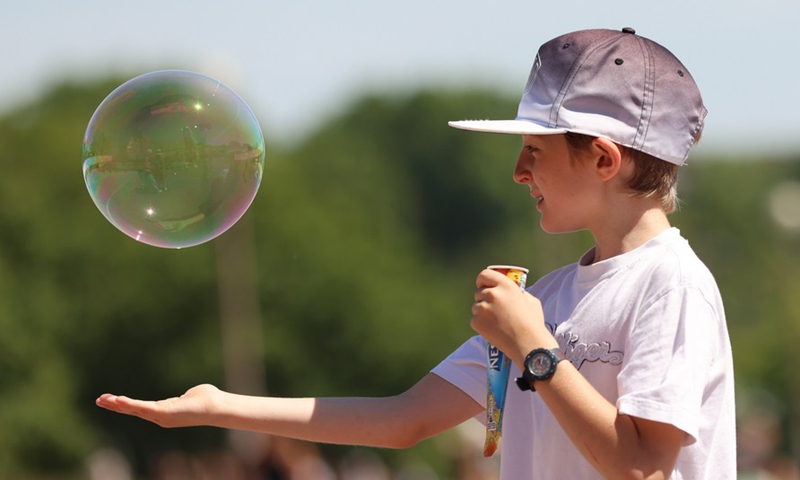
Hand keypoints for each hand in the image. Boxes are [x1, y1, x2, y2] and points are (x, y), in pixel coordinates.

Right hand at [96, 384, 220, 427]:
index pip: (140, 409)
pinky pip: (143, 408)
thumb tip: (189, 395)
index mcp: (163, 412)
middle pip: (133, 411)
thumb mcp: (190, 397)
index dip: (125, 405)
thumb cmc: (206, 400)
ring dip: (118, 405)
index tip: (111, 399)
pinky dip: (130, 405)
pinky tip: (119, 401)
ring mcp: (161, 416)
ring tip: (104, 400)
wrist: (215, 406)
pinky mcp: (164, 413)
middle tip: (99, 400)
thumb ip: (185, 397)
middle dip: (115, 406)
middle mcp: (160, 417)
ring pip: (135, 410)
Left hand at [471, 269, 555, 366]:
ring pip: (476, 306)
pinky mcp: (477, 322)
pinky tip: (494, 329)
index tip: (484, 285)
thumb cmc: (532, 323)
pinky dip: (481, 324)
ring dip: (482, 312)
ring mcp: (483, 308)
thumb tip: (509, 292)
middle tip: (494, 309)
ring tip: (497, 321)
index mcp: (506, 286)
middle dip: (484, 299)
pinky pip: (475, 320)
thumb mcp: (530, 300)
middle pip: (479, 292)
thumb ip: (517, 292)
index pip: (484, 275)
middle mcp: (492, 294)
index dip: (483, 281)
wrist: (528, 344)